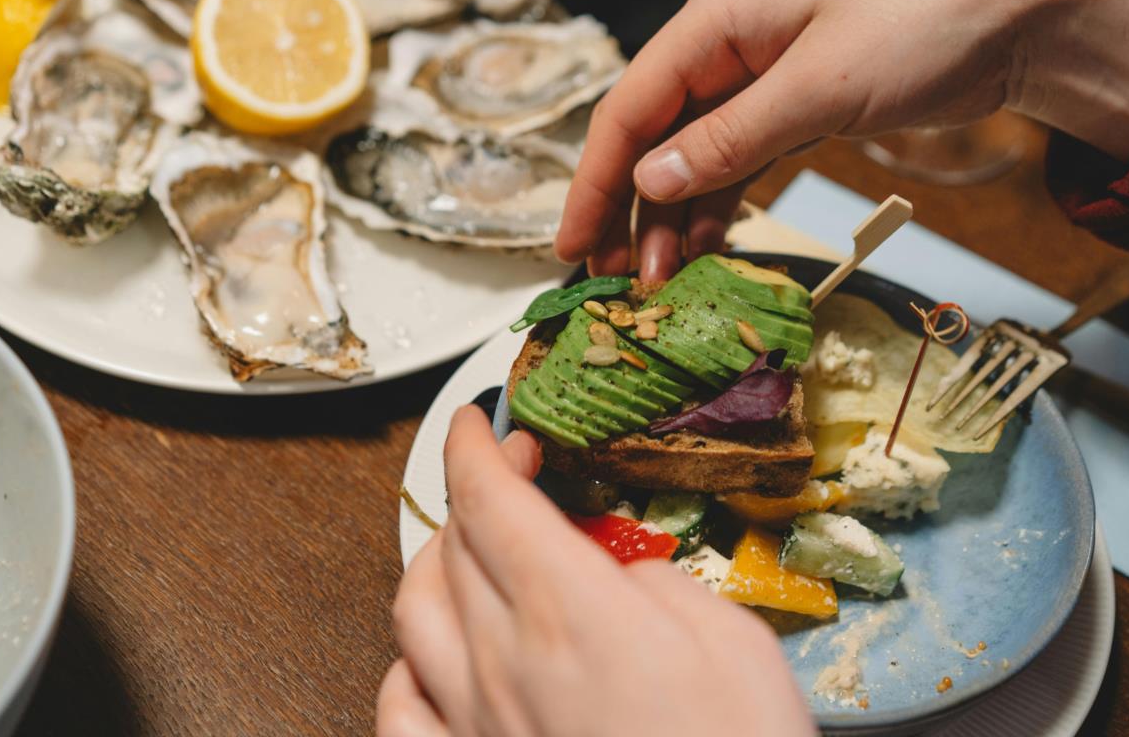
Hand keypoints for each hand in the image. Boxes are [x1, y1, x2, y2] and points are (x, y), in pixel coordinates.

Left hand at [379, 406, 814, 736]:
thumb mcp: (728, 641)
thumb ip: (654, 585)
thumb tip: (611, 571)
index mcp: (570, 614)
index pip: (489, 499)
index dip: (474, 445)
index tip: (480, 421)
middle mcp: (504, 664)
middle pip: (452, 545)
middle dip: (472, 490)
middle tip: (508, 475)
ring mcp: (477, 724)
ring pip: (411, 615)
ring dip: (433, 561)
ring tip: (467, 549)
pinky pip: (400, 711)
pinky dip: (405, 665)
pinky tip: (429, 657)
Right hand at [555, 0, 1128, 280]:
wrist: (1019, 16)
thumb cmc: (925, 20)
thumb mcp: (820, 84)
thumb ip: (730, 138)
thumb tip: (650, 184)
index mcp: (717, 23)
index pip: (631, 108)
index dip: (594, 180)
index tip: (573, 246)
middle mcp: (726, 50)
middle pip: (653, 140)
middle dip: (629, 213)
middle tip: (618, 284)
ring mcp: (758, 82)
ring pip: (692, 161)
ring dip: (674, 223)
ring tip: (664, 286)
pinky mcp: (791, 110)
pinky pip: (736, 166)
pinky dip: (719, 210)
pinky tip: (706, 252)